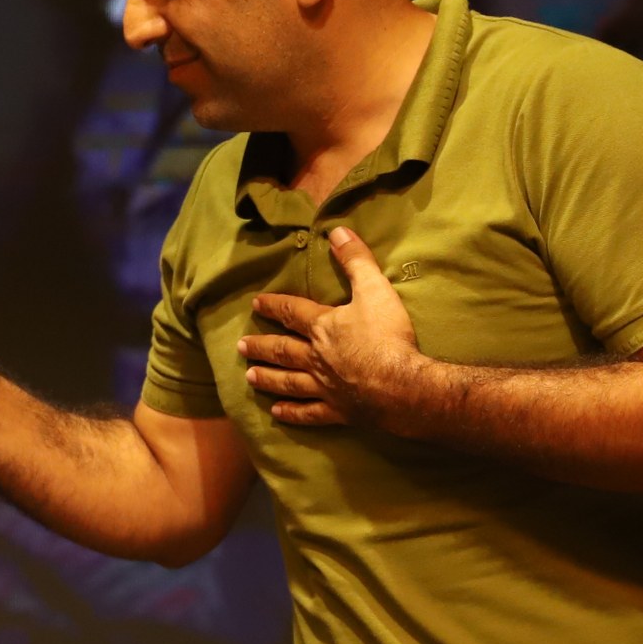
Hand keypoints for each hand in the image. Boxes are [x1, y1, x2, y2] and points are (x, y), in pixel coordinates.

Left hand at [242, 226, 434, 428]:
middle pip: (282, 349)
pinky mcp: (336, 411)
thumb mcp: (375, 289)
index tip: (255, 304)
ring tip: (249, 376)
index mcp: (323, 327)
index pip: (292, 311)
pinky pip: (308, 413)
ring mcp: (324, 387)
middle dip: (260, 345)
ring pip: (288, 381)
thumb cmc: (388, 337)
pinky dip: (291, 413)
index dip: (273, 305)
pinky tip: (277, 413)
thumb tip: (337, 230)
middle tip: (240, 346)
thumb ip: (356, 260)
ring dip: (267, 378)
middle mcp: (316, 357)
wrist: (402, 387)